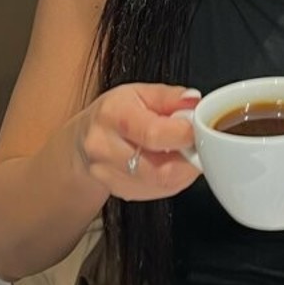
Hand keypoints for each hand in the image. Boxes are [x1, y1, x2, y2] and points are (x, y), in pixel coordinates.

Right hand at [73, 84, 201, 198]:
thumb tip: (194, 102)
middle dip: (188, 157)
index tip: (198, 128)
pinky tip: (169, 163)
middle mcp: (106, 149)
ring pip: (164, 184)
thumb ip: (171, 96)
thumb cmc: (114, 113)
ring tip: (179, 150)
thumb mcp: (140, 92)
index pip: (154, 134)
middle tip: (193, 142)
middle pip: (161, 169)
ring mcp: (110, 176)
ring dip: (183, 169)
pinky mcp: (121, 192)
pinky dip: (174, 179)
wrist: (85, 141)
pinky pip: (160, 192)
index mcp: (113, 116)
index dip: (185, 134)